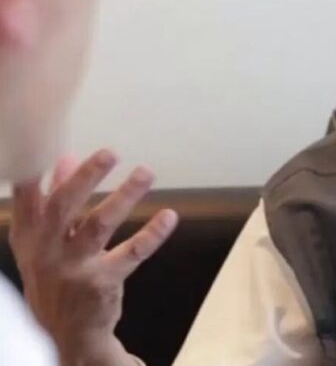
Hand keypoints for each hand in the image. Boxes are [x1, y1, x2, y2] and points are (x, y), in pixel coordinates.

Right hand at [9, 149, 177, 365]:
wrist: (68, 332)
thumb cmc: (56, 276)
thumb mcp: (43, 242)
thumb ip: (52, 200)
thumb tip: (64, 157)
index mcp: (29, 236)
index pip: (26, 198)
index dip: (35, 172)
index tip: (49, 142)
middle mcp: (46, 251)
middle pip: (63, 207)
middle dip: (86, 177)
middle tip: (110, 152)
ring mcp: (73, 268)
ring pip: (99, 225)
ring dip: (125, 196)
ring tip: (146, 172)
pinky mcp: (101, 282)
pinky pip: (132, 254)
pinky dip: (152, 234)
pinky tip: (168, 216)